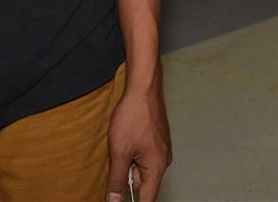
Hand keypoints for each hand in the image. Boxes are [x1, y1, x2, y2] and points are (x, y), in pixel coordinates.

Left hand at [106, 75, 170, 201]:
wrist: (143, 88)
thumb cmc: (134, 116)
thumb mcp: (120, 152)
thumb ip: (117, 180)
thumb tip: (114, 201)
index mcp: (157, 167)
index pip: (147, 199)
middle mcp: (163, 160)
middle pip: (142, 183)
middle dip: (127, 176)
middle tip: (119, 156)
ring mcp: (161, 150)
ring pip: (140, 168)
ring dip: (128, 162)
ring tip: (122, 143)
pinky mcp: (157, 141)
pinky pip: (143, 156)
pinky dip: (132, 153)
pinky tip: (126, 138)